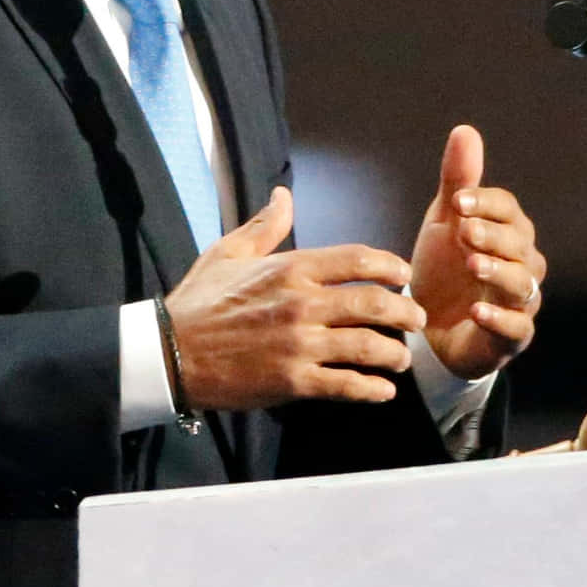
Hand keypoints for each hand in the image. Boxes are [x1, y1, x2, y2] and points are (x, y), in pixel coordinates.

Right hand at [163, 186, 427, 410]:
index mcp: (290, 268)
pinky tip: (382, 391)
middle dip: (406, 312)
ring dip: (394, 354)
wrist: (169, 351)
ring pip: (368, 346)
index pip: (357, 258)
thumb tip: (283, 194)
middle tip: (416, 320)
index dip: (390, 265)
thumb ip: (265, 225)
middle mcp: (302, 303)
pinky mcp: (293, 381)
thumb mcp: (229, 252)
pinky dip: (371, 390)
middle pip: (375, 303)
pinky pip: (345, 385)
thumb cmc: (199, 301)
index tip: (403, 275)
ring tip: (401, 359)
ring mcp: (299, 344)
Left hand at [411, 125, 545, 380]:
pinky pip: (516, 328)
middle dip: (493, 235)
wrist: (428, 327)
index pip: (508, 210)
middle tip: (463, 232)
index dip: (487, 204)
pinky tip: (477, 311)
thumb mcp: (445, 222)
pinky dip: (499, 319)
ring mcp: (520, 302)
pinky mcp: (511, 337)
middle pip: (520, 244)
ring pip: (523, 284)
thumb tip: (465, 129)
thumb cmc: (444, 268)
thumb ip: (458, 181)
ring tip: (473, 264)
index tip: (458, 201)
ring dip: (499, 272)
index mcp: (507, 232)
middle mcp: (522, 264)